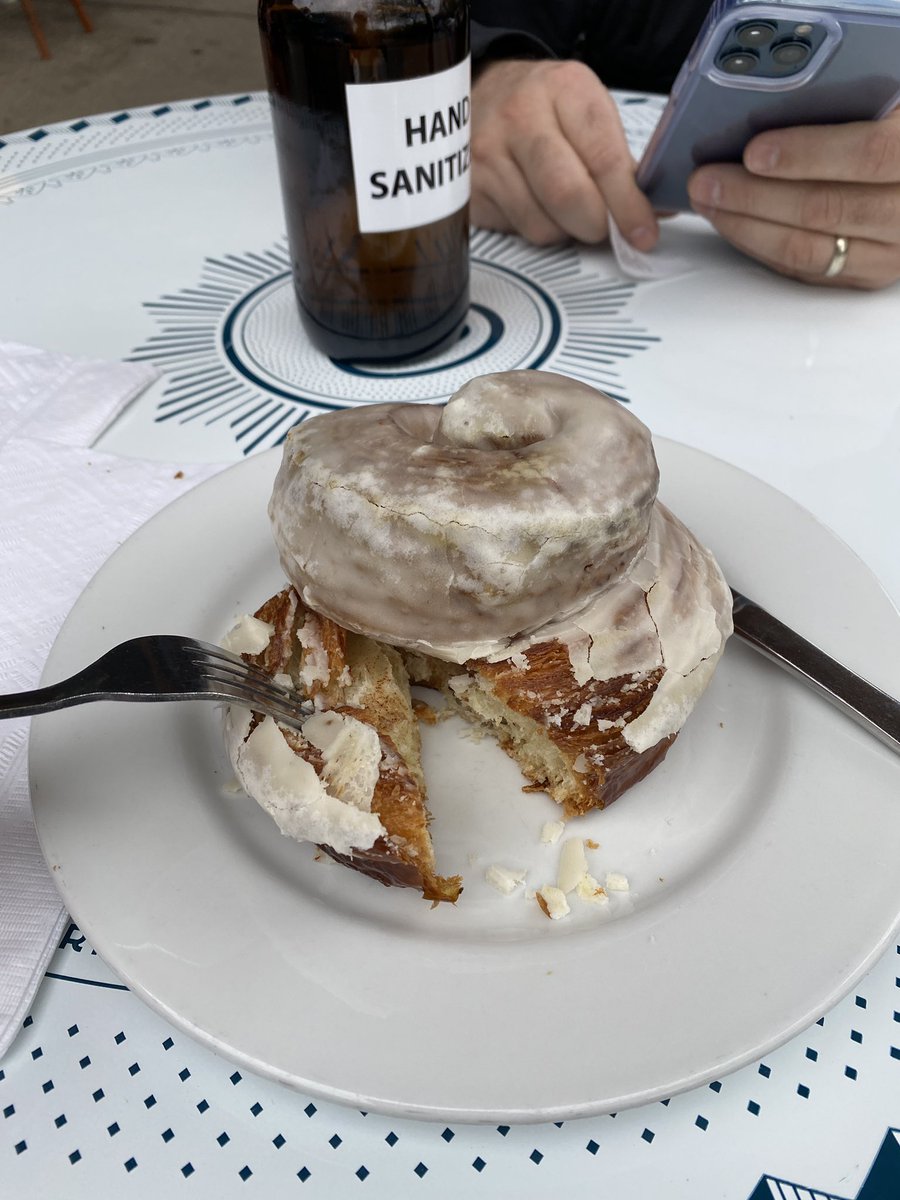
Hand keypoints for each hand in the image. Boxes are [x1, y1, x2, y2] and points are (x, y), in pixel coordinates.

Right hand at [470, 59, 658, 248]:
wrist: (482, 94)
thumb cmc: (545, 108)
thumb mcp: (585, 110)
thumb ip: (619, 160)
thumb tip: (656, 212)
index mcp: (564, 89)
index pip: (604, 159)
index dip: (627, 205)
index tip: (642, 233)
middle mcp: (520, 116)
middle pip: (567, 194)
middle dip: (595, 225)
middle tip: (604, 229)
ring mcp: (488, 153)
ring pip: (541, 223)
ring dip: (565, 231)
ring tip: (568, 211)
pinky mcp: (470, 187)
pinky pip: (516, 230)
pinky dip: (538, 229)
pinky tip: (538, 206)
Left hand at [687, 108, 899, 289]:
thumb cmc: (892, 132)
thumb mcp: (886, 105)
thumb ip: (851, 100)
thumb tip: (776, 97)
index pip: (868, 154)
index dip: (808, 153)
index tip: (755, 150)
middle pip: (825, 209)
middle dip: (755, 195)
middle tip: (707, 179)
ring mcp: (890, 250)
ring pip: (808, 248)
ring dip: (746, 225)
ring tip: (708, 200)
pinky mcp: (867, 273)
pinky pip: (804, 268)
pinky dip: (760, 245)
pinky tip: (731, 222)